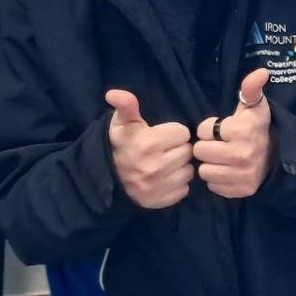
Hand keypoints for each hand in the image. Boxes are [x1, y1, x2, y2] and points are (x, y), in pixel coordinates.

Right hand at [105, 89, 193, 209]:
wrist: (106, 175)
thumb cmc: (121, 143)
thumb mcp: (123, 122)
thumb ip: (126, 106)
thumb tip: (112, 94)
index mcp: (148, 144)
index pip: (183, 133)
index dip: (174, 132)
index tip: (162, 136)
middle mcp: (154, 167)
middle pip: (187, 152)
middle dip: (178, 149)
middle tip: (164, 150)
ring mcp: (156, 187)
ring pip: (188, 172)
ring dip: (180, 167)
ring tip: (165, 163)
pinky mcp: (158, 201)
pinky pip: (183, 190)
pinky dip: (177, 184)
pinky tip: (164, 178)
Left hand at [193, 69, 272, 199]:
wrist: (279, 156)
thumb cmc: (259, 128)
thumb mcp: (255, 106)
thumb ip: (251, 88)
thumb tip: (262, 71)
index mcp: (241, 131)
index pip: (202, 130)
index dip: (210, 129)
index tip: (223, 130)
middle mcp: (240, 154)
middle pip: (200, 152)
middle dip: (208, 147)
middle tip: (221, 145)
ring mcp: (241, 175)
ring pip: (204, 171)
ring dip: (211, 164)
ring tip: (223, 158)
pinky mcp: (240, 190)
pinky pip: (213, 186)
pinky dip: (218, 180)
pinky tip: (228, 171)